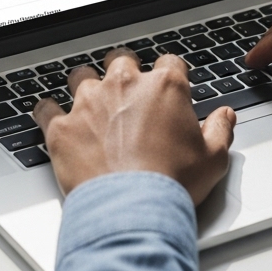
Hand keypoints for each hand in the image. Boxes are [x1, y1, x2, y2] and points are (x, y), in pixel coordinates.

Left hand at [33, 49, 235, 203]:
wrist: (131, 209)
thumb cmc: (171, 183)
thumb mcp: (213, 158)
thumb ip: (220, 130)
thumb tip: (225, 117)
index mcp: (164, 87)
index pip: (169, 63)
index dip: (169, 75)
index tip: (167, 88)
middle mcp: (124, 86)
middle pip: (121, 62)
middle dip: (124, 73)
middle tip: (127, 93)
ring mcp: (89, 103)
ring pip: (82, 76)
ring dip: (87, 87)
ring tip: (90, 104)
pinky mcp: (61, 127)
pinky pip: (46, 109)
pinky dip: (49, 113)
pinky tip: (51, 118)